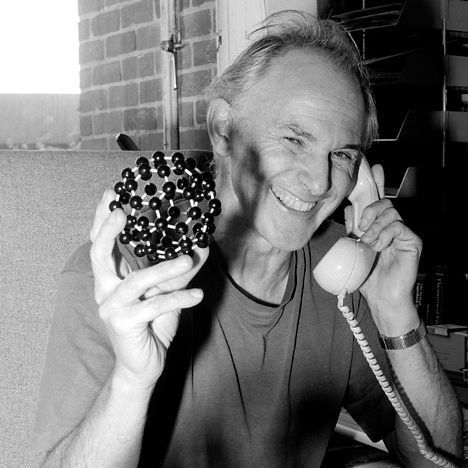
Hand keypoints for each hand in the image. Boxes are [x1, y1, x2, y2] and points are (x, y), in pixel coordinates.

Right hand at [90, 190, 208, 389]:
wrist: (144, 364)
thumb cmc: (153, 323)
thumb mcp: (168, 292)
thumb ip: (180, 270)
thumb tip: (202, 245)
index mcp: (112, 277)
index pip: (101, 243)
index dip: (102, 218)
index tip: (111, 193)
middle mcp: (105, 289)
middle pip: (99, 255)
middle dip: (108, 231)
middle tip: (122, 211)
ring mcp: (110, 308)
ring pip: (136, 282)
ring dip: (163, 270)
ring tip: (186, 260)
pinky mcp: (123, 325)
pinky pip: (154, 307)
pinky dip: (178, 299)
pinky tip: (198, 296)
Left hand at [345, 165, 421, 326]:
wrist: (381, 297)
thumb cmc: (367, 276)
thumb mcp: (354, 248)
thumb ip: (353, 228)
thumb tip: (347, 208)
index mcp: (378, 226)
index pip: (377, 199)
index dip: (376, 182)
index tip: (373, 167)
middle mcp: (392, 226)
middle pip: (384, 202)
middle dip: (369, 210)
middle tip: (362, 227)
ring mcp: (403, 233)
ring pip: (390, 212)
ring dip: (374, 226)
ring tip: (368, 242)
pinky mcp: (413, 240)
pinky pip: (398, 226)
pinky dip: (384, 235)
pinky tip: (378, 246)